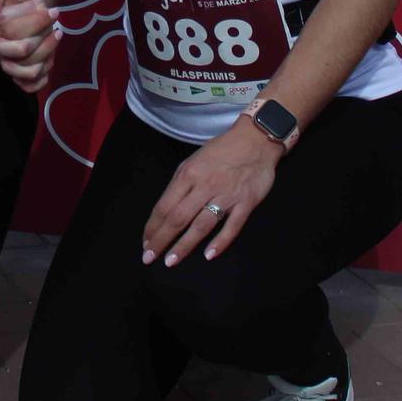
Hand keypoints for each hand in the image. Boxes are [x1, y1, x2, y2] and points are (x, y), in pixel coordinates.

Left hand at [140, 120, 280, 266]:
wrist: (256, 140)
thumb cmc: (221, 151)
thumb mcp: (194, 161)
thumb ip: (181, 184)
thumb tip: (167, 210)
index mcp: (188, 174)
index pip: (165, 205)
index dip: (153, 226)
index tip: (145, 242)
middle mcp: (205, 186)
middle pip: (178, 218)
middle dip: (161, 240)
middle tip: (149, 258)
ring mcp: (226, 195)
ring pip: (201, 225)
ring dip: (184, 245)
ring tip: (171, 261)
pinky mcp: (246, 202)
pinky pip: (232, 226)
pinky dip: (220, 242)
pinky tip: (209, 255)